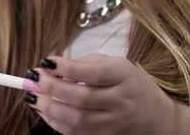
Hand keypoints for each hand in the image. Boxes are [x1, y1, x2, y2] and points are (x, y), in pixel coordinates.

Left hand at [23, 54, 175, 134]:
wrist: (157, 118)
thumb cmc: (129, 84)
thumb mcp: (114, 64)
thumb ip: (84, 64)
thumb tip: (51, 66)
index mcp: (123, 76)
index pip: (94, 73)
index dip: (67, 68)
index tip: (46, 62)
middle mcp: (121, 101)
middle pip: (82, 98)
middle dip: (52, 88)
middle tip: (34, 78)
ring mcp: (114, 123)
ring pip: (77, 120)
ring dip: (49, 109)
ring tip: (33, 97)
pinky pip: (76, 133)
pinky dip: (55, 123)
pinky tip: (44, 111)